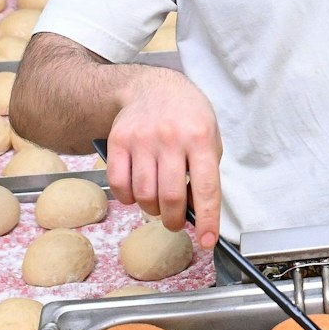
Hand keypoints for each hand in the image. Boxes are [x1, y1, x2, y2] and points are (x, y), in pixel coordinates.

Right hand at [105, 68, 223, 248]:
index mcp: (200, 138)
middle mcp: (171, 138)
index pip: (206, 189)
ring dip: (151, 210)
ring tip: (158, 205)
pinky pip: (119, 184)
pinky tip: (137, 193)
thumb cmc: (187, 117)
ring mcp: (142, 139)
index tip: (206, 241)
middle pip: (170, 197)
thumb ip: (205, 173)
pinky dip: (128, 198)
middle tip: (176, 223)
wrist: (153, 88)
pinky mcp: (118, 141)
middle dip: (174, 221)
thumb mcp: (209, 137)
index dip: (207, 220)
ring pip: (144, 195)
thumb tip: (195, 212)